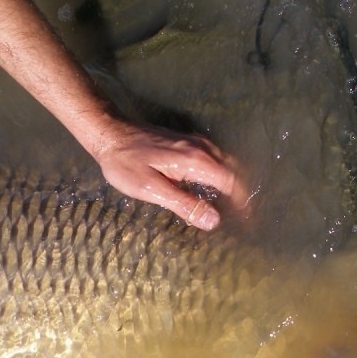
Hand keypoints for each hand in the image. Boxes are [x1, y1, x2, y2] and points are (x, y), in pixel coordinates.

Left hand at [91, 120, 249, 230]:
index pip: (231, 184)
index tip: (246, 223)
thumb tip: (214, 221)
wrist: (110, 134)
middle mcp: (202, 148)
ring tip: (231, 210)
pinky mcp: (187, 143)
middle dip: (240, 196)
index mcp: (196, 161)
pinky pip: (214, 161)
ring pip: (225, 165)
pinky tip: (213, 192)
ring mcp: (195, 143)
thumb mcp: (152, 189)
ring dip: (231, 186)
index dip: (241, 204)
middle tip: (241, 220)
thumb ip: (183, 203)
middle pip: (233, 173)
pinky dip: (220, 177)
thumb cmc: (126, 164)